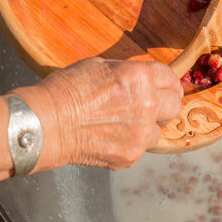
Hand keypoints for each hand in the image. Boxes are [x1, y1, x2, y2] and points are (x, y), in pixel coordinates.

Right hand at [22, 57, 181, 169]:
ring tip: (123, 123)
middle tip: (154, 106)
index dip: (168, 82)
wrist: (47, 123)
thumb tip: (143, 79)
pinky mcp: (131, 155)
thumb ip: (128, 73)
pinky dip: (130, 143)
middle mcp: (147, 105)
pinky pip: (139, 148)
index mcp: (140, 78)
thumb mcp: (100, 66)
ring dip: (147, 127)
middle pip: (174, 105)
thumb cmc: (67, 90)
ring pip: (158, 131)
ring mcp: (140, 133)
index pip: (170, 78)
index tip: (167, 87)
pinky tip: (110, 136)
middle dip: (165, 104)